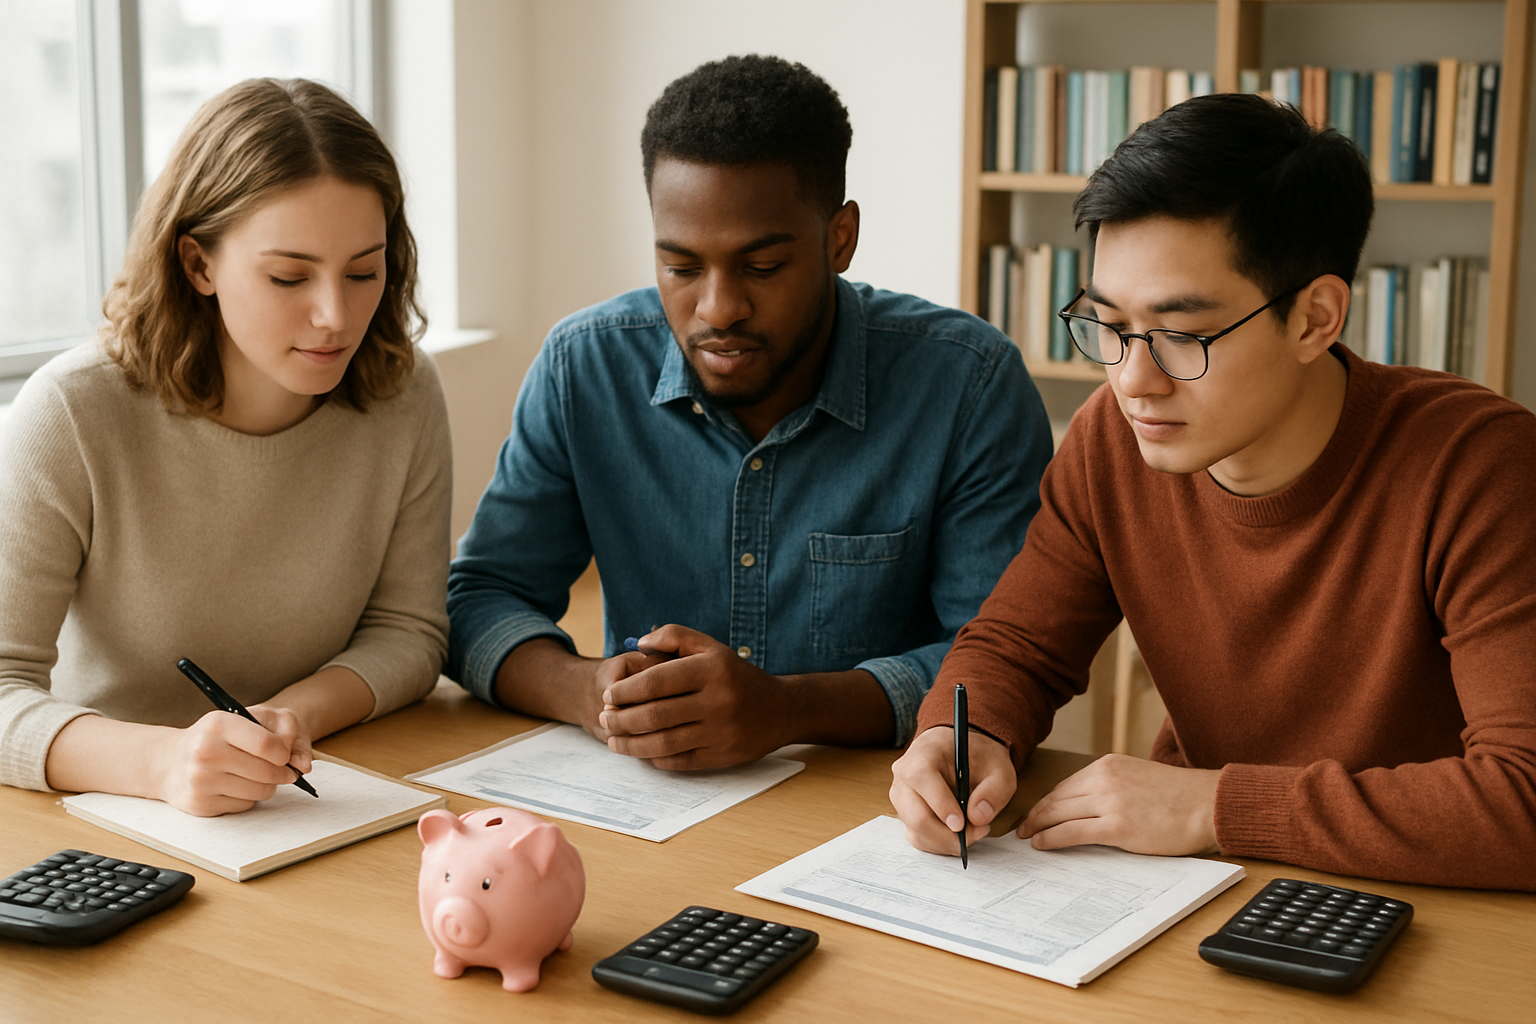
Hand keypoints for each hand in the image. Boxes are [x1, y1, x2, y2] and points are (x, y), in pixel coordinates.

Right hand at [155, 708, 311, 816]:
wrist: (170, 760)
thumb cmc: (217, 737)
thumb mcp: (247, 720)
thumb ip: (284, 732)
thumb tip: (304, 765)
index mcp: (218, 724)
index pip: (266, 744)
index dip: (284, 753)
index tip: (285, 755)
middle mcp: (205, 751)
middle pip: (267, 772)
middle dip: (282, 772)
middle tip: (281, 769)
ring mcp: (200, 780)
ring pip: (260, 792)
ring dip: (267, 785)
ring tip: (255, 774)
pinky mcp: (200, 804)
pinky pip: (244, 806)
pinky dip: (248, 797)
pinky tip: (233, 785)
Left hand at [596, 625, 791, 769]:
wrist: (781, 709)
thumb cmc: (735, 676)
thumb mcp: (711, 646)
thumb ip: (675, 636)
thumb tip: (639, 644)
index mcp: (711, 669)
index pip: (655, 682)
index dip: (624, 691)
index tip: (608, 695)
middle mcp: (717, 701)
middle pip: (654, 715)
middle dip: (620, 719)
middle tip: (605, 718)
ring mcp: (720, 731)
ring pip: (662, 743)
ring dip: (630, 744)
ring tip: (614, 739)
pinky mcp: (722, 756)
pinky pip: (678, 761)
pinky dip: (654, 757)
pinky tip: (641, 750)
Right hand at [890, 724, 1016, 855]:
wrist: (962, 752)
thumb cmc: (977, 756)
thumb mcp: (999, 768)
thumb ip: (994, 791)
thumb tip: (977, 817)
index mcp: (923, 753)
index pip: (921, 778)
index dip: (941, 804)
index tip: (962, 824)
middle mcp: (904, 775)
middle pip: (917, 816)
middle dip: (949, 835)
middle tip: (977, 831)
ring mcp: (901, 796)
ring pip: (917, 832)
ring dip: (947, 841)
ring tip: (973, 830)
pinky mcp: (905, 814)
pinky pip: (918, 838)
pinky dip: (940, 844)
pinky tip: (959, 834)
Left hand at [1019, 753, 1219, 855]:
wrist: (1208, 804)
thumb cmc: (1180, 797)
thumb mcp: (1138, 777)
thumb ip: (1111, 786)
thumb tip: (1086, 805)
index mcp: (1108, 765)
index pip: (1065, 785)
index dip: (1046, 801)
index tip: (1035, 812)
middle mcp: (1104, 779)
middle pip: (1057, 798)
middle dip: (1035, 814)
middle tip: (1022, 827)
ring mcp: (1109, 802)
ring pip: (1059, 814)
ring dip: (1038, 826)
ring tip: (1028, 837)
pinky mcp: (1117, 826)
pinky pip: (1072, 832)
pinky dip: (1051, 838)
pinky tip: (1042, 843)